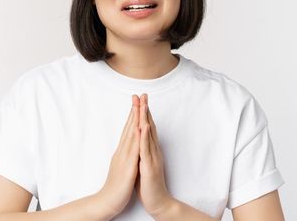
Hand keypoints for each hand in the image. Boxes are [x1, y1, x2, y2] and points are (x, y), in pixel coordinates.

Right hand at [96, 95, 141, 216]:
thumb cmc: (116, 187)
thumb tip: (128, 148)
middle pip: (129, 128)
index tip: (137, 102)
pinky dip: (137, 139)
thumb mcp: (122, 168)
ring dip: (136, 120)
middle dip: (134, 111)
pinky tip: (140, 129)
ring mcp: (124, 159)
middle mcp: (122, 152)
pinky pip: (134, 152)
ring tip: (140, 106)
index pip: (128, 130)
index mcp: (122, 152)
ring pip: (131, 136)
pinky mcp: (128, 168)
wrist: (107, 202)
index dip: (133, 115)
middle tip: (138, 96)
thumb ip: (124, 156)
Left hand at [135, 93, 175, 216]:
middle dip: (145, 110)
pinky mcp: (149, 166)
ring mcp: (152, 158)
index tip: (139, 100)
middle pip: (149, 127)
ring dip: (145, 119)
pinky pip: (146, 150)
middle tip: (142, 94)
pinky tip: (142, 127)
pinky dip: (144, 138)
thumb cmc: (149, 184)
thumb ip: (142, 152)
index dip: (143, 113)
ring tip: (143, 105)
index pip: (146, 128)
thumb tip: (138, 141)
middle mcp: (153, 151)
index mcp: (150, 150)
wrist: (158, 202)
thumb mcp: (143, 164)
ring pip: (148, 135)